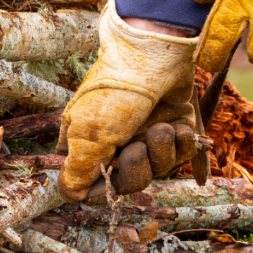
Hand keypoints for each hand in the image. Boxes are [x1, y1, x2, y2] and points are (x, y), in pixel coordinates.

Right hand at [56, 0, 197, 202]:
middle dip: (137, 169)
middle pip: (127, 185)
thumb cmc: (115, 93)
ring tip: (160, 127)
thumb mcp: (88, 135)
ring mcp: (143, 138)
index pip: (91, 188)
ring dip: (160, 152)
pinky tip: (176, 126)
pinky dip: (181, 143)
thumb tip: (70, 196)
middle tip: (136, 145)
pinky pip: (180, 156)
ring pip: (157, 172)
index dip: (103, 188)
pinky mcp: (171, 130)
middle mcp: (114, 146)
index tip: (110, 176)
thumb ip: (78, 172)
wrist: (154, 56)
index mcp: (85, 147)